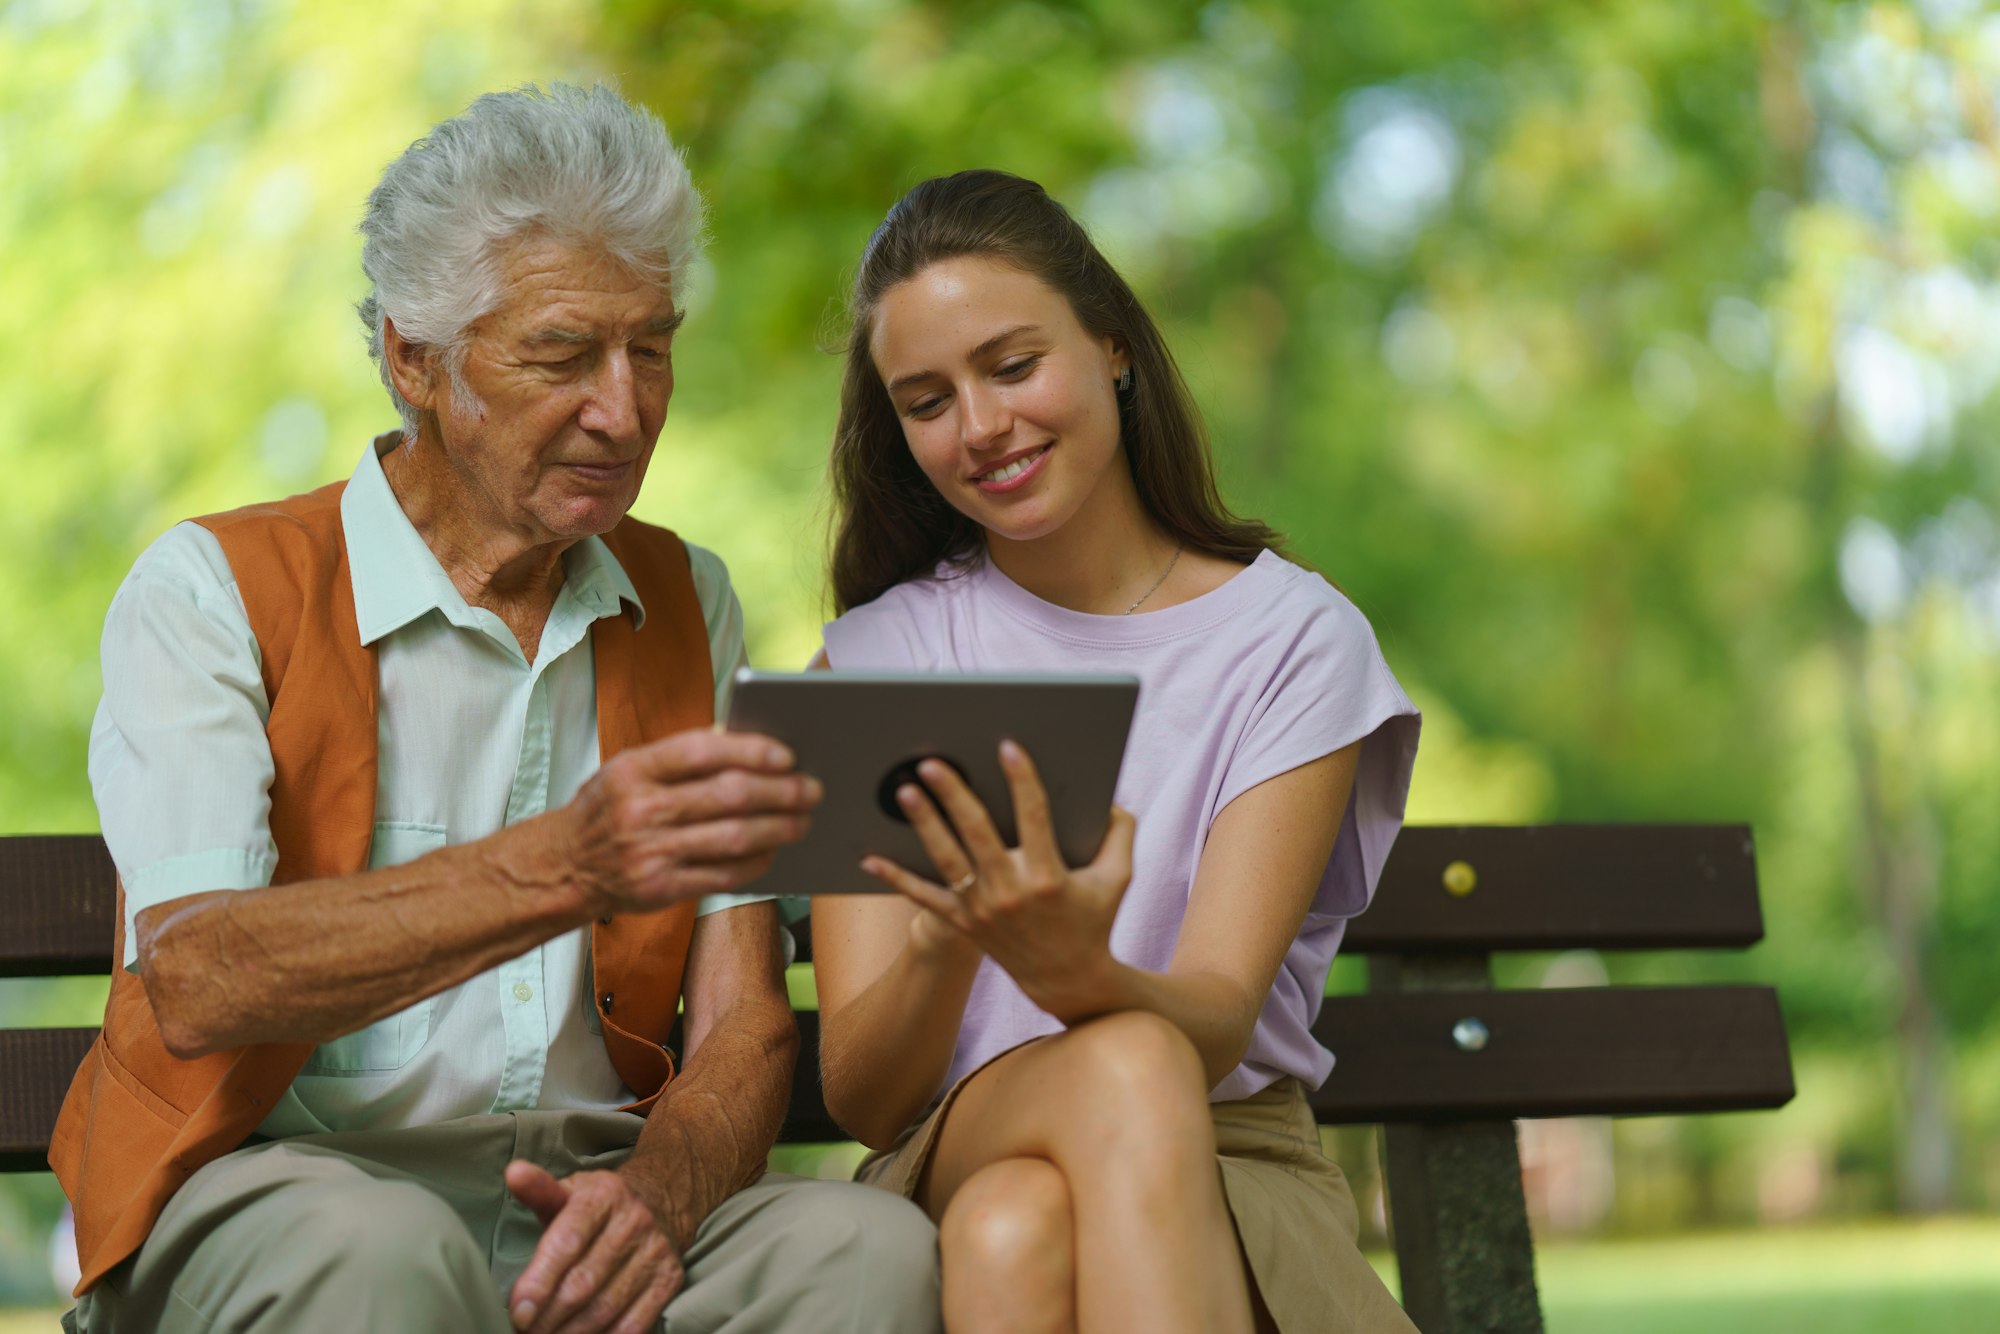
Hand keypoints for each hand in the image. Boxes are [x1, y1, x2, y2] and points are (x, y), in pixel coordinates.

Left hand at [504, 1161, 682, 1333]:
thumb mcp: (570, 1192)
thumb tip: (513, 1173)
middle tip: (526, 1331)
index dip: (539, 1281)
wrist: (662, 1201)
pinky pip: (634, 1323)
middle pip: (583, 1282)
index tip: (517, 1311)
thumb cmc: (600, 1206)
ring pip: (605, 1308)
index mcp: (603, 1195)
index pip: (567, 1242)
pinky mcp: (669, 1279)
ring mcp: (655, 1252)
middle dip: (548, 1316)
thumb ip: (539, 1189)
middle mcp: (634, 1221)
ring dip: (571, 1333)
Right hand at [566, 729, 820, 914]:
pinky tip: (773, 851)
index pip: (702, 751)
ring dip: (779, 828)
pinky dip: (756, 862)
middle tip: (811, 789)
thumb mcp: (627, 769)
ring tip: (803, 820)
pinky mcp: (661, 888)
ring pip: (734, 837)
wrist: (562, 867)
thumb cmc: (606, 810)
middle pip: (728, 796)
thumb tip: (739, 739)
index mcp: (633, 770)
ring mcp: (650, 852)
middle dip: (781, 792)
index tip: (786, 754)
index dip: (751, 750)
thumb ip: (678, 756)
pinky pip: (724, 874)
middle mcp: (641, 809)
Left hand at [860, 740, 1135, 1017]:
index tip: (1007, 746)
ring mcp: (983, 910)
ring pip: (946, 859)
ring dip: (924, 823)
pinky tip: (869, 857)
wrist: (1068, 980)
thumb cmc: (1094, 920)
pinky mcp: (964, 923)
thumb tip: (1109, 794)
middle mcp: (1012, 892)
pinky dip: (896, 878)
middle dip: (954, 794)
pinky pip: (924, 897)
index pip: (1034, 817)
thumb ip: (1119, 831)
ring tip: (906, 791)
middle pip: (977, 833)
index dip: (1022, 779)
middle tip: (934, 762)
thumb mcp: (1118, 877)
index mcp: (1050, 877)